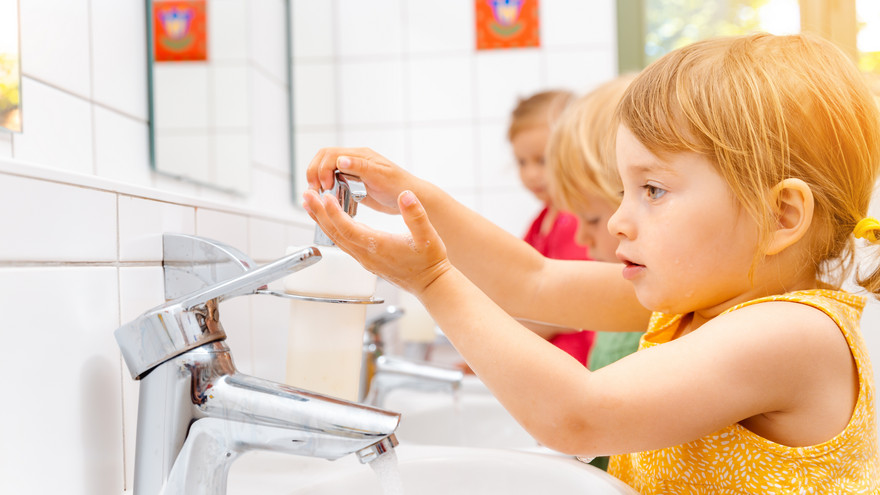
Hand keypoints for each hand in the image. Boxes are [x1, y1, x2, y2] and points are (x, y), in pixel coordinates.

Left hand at [302, 187, 451, 296]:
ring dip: (322, 221)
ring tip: (310, 204)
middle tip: (306, 196)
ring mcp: (364, 259)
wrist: (431, 284)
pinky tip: (329, 220)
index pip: (348, 228)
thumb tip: (406, 195)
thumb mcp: (427, 235)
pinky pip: (343, 243)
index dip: (334, 213)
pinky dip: (332, 229)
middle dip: (319, 214)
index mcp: (378, 246)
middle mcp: (366, 254)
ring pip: (336, 239)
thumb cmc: (430, 261)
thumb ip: (416, 214)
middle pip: (335, 233)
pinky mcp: (366, 260)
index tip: (324, 197)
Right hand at [306, 147, 420, 214]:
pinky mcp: (353, 183)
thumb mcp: (380, 176)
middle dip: (314, 173)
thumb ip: (360, 166)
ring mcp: (353, 172)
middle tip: (315, 191)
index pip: (330, 154)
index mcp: (360, 155)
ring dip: (318, 180)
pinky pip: (333, 180)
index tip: (326, 186)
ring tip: (318, 196)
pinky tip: (326, 199)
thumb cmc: (400, 186)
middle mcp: (354, 161)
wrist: (411, 199)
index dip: (322, 169)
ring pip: (326, 169)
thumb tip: (340, 160)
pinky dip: (326, 188)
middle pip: (323, 159)